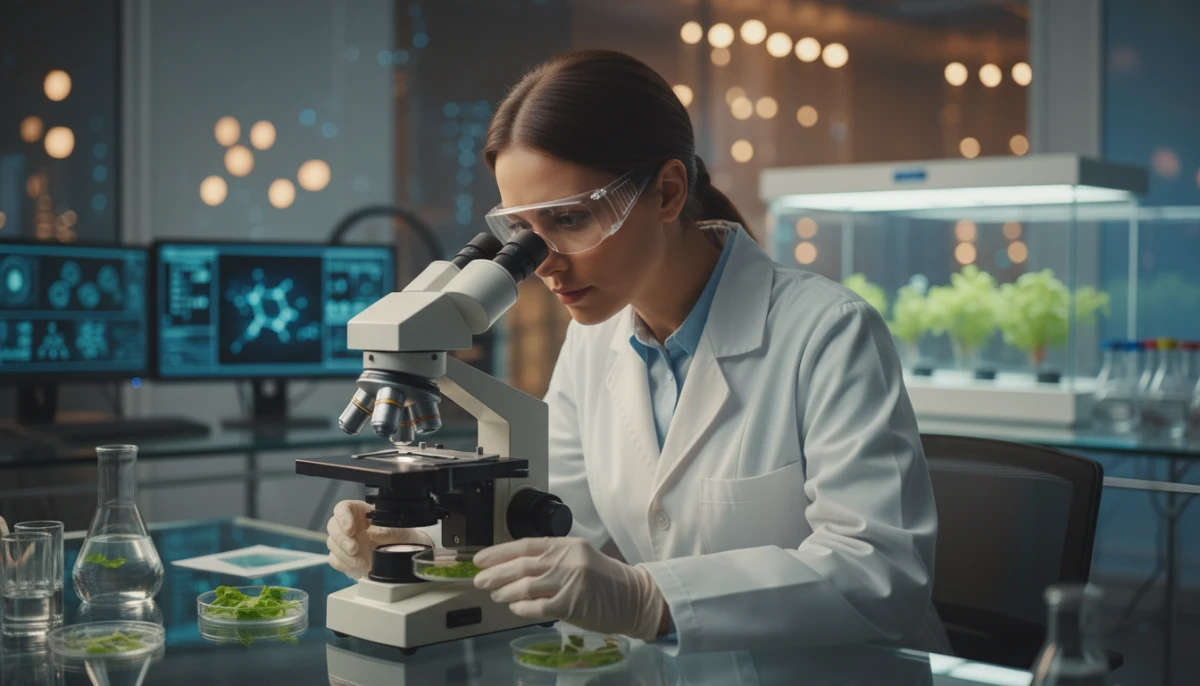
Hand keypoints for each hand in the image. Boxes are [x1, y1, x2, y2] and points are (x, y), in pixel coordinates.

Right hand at [325, 500, 433, 579]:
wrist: (400, 559)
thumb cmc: (401, 539)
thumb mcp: (401, 532)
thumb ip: (389, 531)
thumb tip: (373, 532)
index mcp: (361, 511)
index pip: (344, 508)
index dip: (343, 517)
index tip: (350, 529)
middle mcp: (350, 524)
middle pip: (333, 525)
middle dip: (341, 539)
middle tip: (354, 549)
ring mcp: (345, 541)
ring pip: (332, 543)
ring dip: (344, 554)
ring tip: (361, 561)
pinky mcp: (343, 557)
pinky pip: (334, 559)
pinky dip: (343, 564)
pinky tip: (356, 565)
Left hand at [473, 537, 664, 640]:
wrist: (634, 598)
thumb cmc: (606, 580)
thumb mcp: (580, 558)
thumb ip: (553, 559)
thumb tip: (517, 568)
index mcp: (567, 545)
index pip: (525, 545)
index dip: (499, 552)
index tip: (481, 559)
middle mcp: (567, 560)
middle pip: (521, 565)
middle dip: (495, 573)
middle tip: (479, 580)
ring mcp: (569, 582)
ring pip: (525, 586)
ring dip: (505, 592)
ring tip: (496, 595)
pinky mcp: (571, 604)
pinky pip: (537, 606)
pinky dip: (521, 608)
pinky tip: (515, 608)